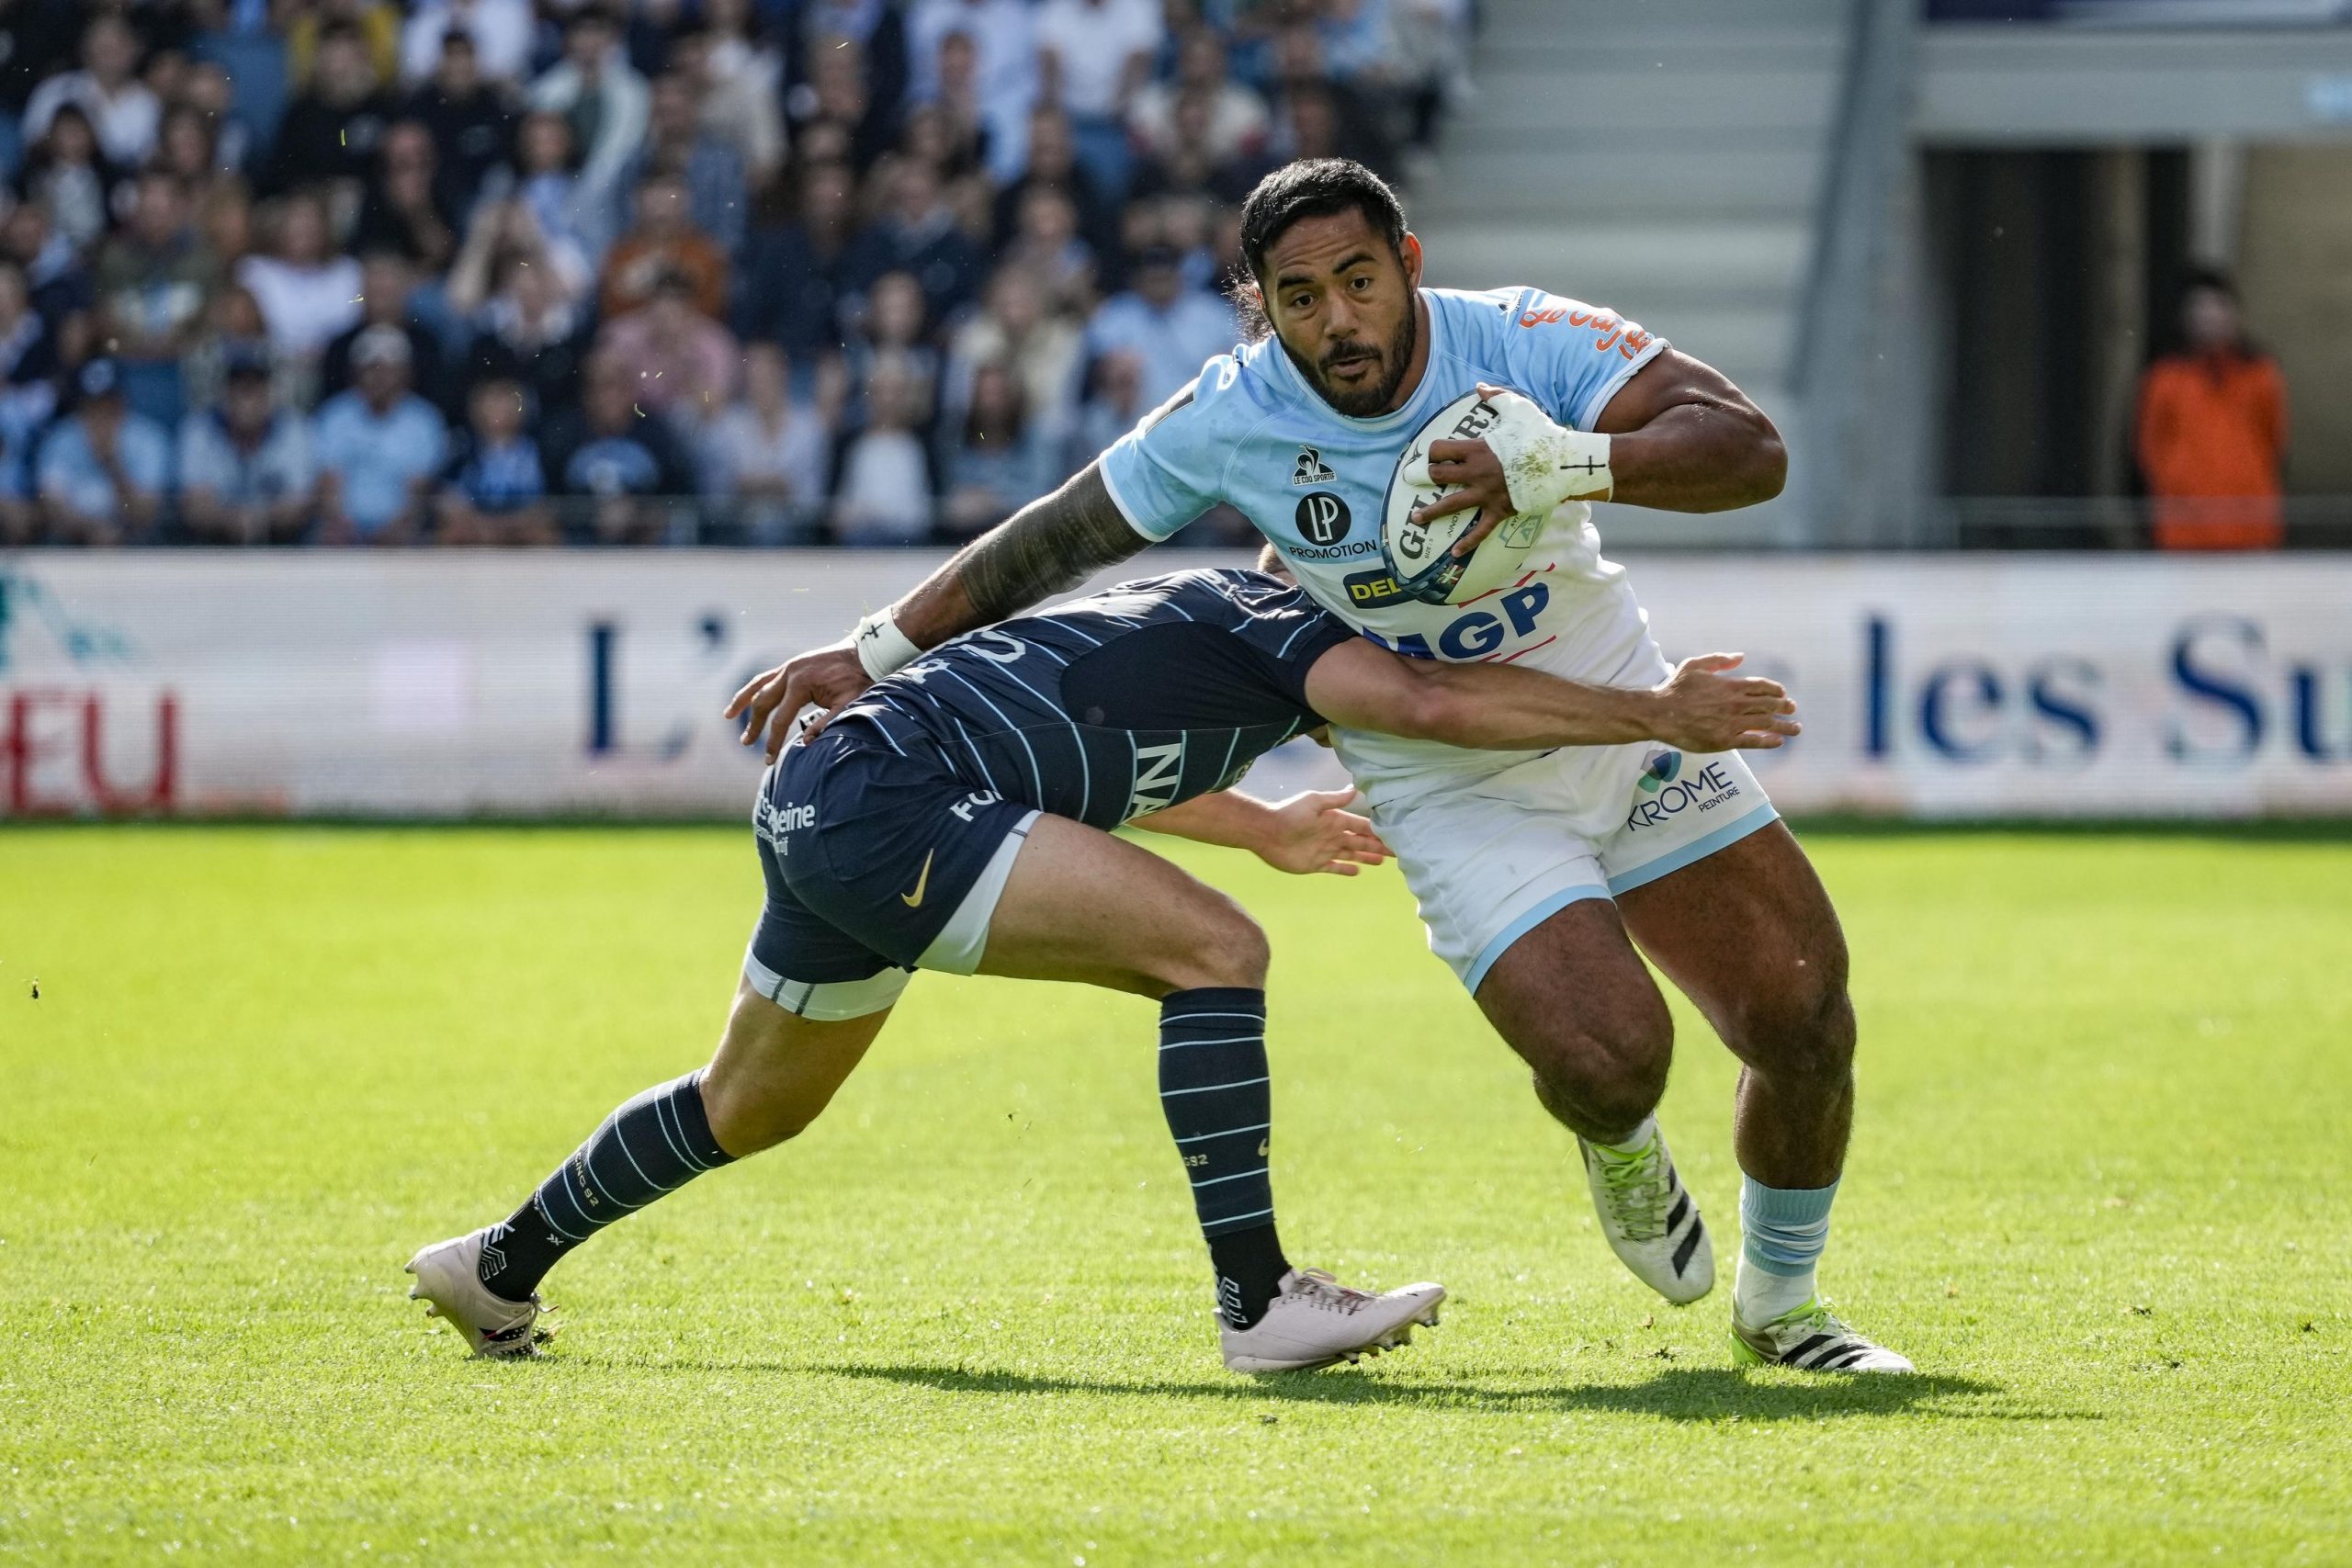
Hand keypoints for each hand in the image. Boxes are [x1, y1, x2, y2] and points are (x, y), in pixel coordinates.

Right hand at [723, 641, 871, 761]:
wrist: (865, 653)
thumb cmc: (858, 680)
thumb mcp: (847, 705)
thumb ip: (825, 724)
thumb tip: (804, 744)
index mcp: (801, 684)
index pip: (780, 719)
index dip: (773, 741)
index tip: (768, 759)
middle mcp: (789, 673)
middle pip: (764, 703)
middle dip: (754, 725)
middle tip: (746, 743)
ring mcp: (788, 666)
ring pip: (758, 686)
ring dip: (743, 701)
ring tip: (727, 715)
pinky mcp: (791, 665)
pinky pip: (766, 677)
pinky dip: (754, 687)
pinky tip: (746, 698)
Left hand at [1253, 788, 1391, 876]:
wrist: (1266, 832)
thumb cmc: (1289, 814)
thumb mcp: (1314, 801)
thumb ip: (1335, 799)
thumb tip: (1355, 788)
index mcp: (1335, 820)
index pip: (1361, 826)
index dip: (1377, 831)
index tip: (1394, 835)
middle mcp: (1332, 835)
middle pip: (1360, 842)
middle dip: (1378, 846)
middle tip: (1397, 852)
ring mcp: (1325, 851)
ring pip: (1351, 855)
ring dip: (1366, 858)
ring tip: (1382, 862)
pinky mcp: (1315, 864)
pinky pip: (1335, 868)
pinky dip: (1346, 869)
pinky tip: (1357, 871)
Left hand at [1410, 383, 1608, 558]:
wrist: (1562, 463)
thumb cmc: (1540, 434)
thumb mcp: (1518, 409)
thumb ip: (1496, 397)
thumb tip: (1479, 387)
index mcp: (1477, 449)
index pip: (1440, 450)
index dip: (1433, 452)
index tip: (1433, 454)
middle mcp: (1476, 473)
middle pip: (1439, 476)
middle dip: (1428, 477)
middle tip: (1420, 480)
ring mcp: (1486, 494)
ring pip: (1450, 505)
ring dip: (1430, 512)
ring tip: (1415, 518)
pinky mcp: (1500, 511)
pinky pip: (1479, 531)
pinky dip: (1467, 544)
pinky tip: (1454, 553)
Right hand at [1649, 654, 1800, 751]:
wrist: (1659, 714)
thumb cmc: (1675, 689)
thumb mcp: (1694, 665)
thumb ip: (1719, 660)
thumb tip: (1741, 657)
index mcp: (1730, 685)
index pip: (1762, 687)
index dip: (1776, 690)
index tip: (1783, 694)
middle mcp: (1735, 704)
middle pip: (1769, 705)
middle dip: (1784, 707)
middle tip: (1792, 709)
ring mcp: (1731, 723)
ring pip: (1766, 724)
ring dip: (1785, 726)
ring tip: (1796, 729)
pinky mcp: (1725, 740)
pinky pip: (1753, 742)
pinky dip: (1768, 742)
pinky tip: (1778, 742)